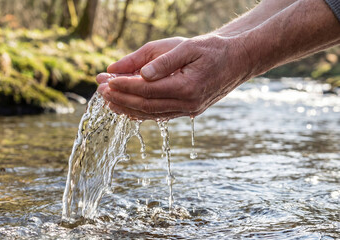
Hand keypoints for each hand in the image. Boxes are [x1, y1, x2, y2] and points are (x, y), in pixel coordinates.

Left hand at [97, 34, 252, 119]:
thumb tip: (138, 72)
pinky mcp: (189, 111)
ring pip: (152, 114)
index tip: (106, 81)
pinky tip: (128, 109)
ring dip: (128, 109)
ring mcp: (188, 110)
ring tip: (109, 102)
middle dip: (121, 100)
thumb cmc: (213, 49)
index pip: (146, 90)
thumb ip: (162, 60)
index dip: (124, 87)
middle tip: (101, 93)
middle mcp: (187, 104)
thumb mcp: (187, 47)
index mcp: (186, 87)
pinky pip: (160, 115)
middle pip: (146, 106)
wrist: (238, 60)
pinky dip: (142, 113)